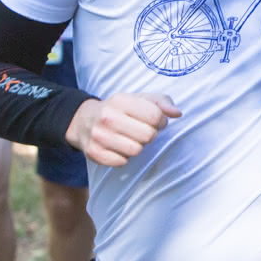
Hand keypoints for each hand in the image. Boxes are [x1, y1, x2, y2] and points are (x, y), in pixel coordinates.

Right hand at [65, 93, 181, 166]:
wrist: (83, 120)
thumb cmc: (119, 109)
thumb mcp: (139, 99)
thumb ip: (162, 102)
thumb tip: (177, 113)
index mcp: (121, 100)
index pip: (155, 116)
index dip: (161, 122)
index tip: (157, 122)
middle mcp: (108, 117)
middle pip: (148, 136)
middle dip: (150, 135)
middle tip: (143, 131)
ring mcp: (99, 136)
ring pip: (136, 150)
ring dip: (138, 147)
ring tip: (131, 139)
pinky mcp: (94, 153)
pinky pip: (122, 162)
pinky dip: (124, 157)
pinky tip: (120, 148)